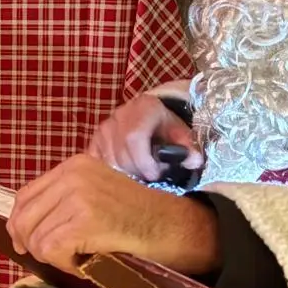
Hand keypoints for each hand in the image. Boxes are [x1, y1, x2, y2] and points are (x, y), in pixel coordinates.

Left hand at [6, 154, 221, 275]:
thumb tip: (24, 228)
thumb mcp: (98, 195)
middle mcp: (73, 175)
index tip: (29, 244)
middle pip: (23, 218)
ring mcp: (78, 196)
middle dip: (33, 245)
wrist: (178, 227)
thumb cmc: (141, 219)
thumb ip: (65, 202)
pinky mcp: (85, 220)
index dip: (21, 224)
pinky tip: (86, 264)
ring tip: (80, 258)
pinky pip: (51, 250)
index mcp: (74, 165)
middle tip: (56, 258)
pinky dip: (65, 264)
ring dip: (55, 257)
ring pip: (35, 238)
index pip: (25, 196)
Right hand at [87, 93, 202, 182]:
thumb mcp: (181, 132)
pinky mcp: (93, 140)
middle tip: (151, 179)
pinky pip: (97, 163)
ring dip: (125, 175)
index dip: (144, 161)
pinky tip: (123, 174)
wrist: (147, 114)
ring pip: (109, 162)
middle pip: (121, 154)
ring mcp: (103, 128)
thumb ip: (188, 146)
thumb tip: (194, 161)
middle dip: (137, 172)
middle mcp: (118, 116)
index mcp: (143, 108)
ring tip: (140, 175)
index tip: (156, 175)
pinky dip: (110, 173)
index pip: (134, 138)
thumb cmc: (165, 126)